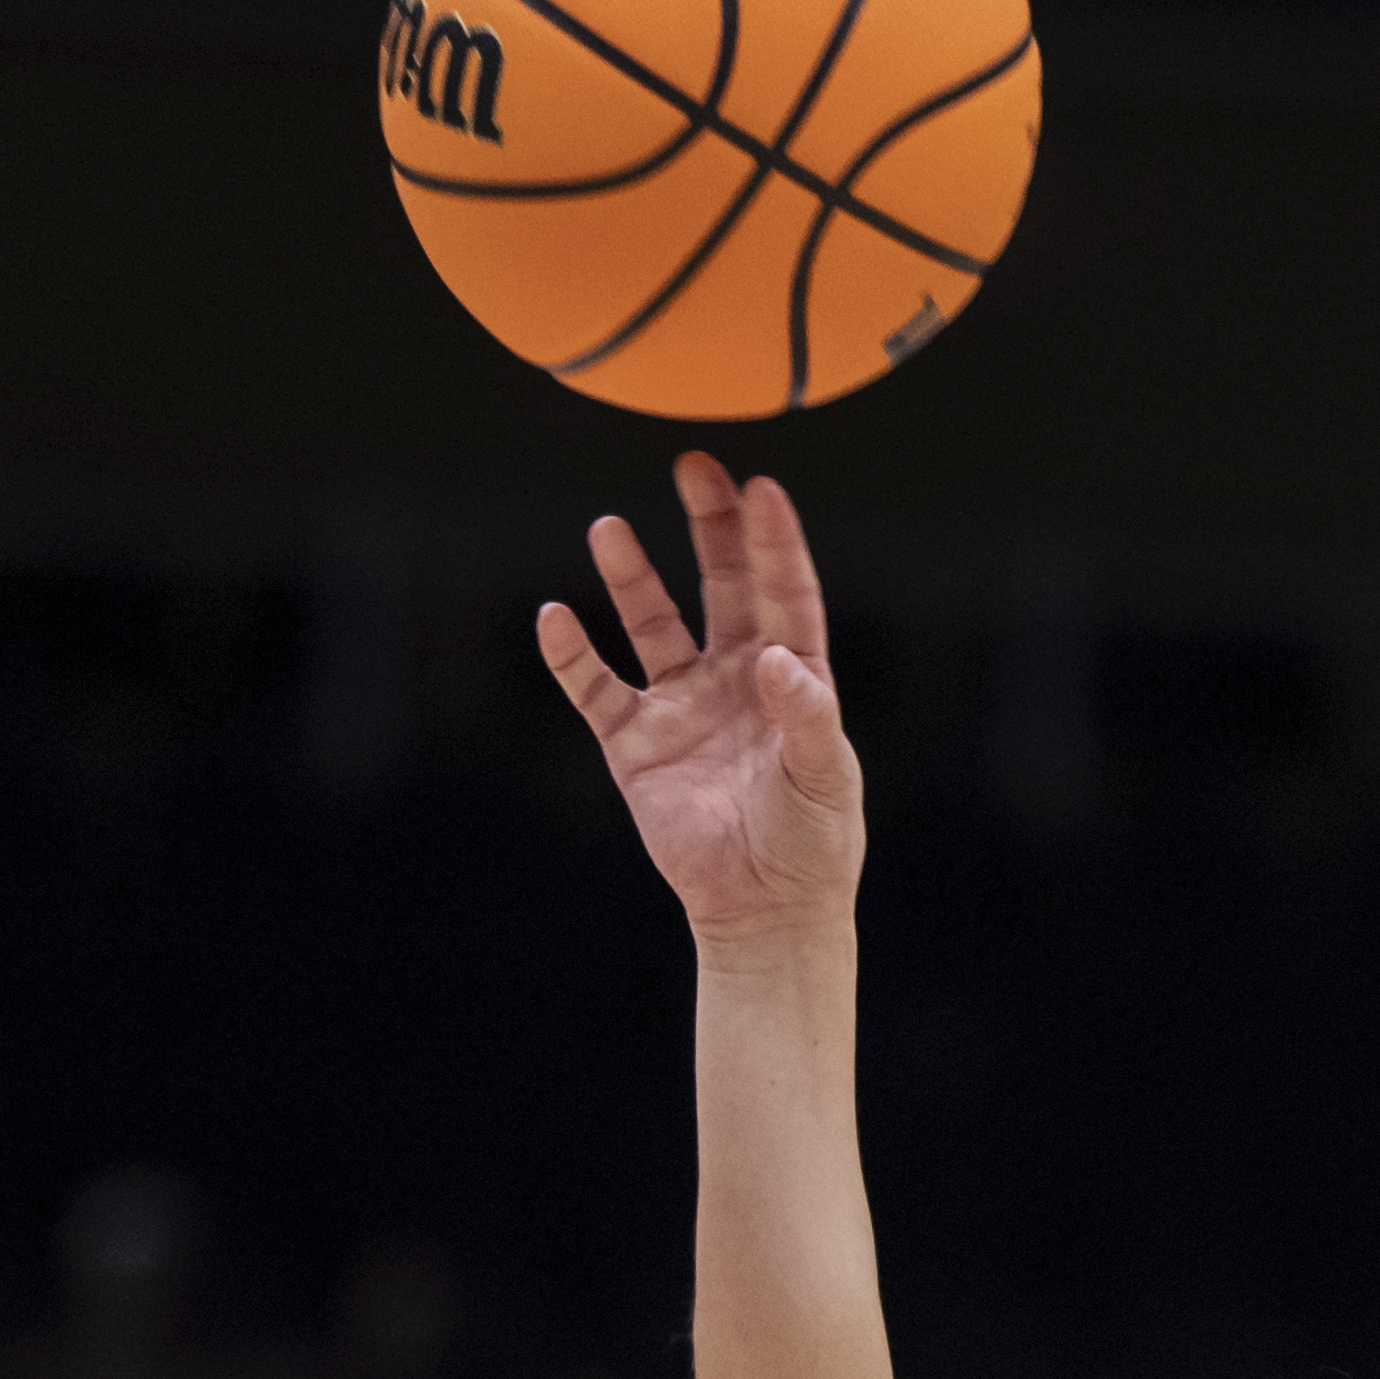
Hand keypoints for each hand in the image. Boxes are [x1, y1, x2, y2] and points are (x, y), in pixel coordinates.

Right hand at [541, 454, 864, 949]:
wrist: (763, 910)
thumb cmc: (812, 843)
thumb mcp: (824, 779)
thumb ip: (807, 717)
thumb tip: (777, 660)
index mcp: (795, 676)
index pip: (785, 594)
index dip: (774, 543)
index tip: (761, 489)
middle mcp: (736, 677)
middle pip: (722, 585)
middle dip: (710, 527)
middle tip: (695, 468)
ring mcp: (682, 706)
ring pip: (652, 624)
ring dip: (632, 578)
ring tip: (609, 527)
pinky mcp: (635, 745)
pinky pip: (596, 689)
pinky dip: (573, 656)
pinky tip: (555, 617)